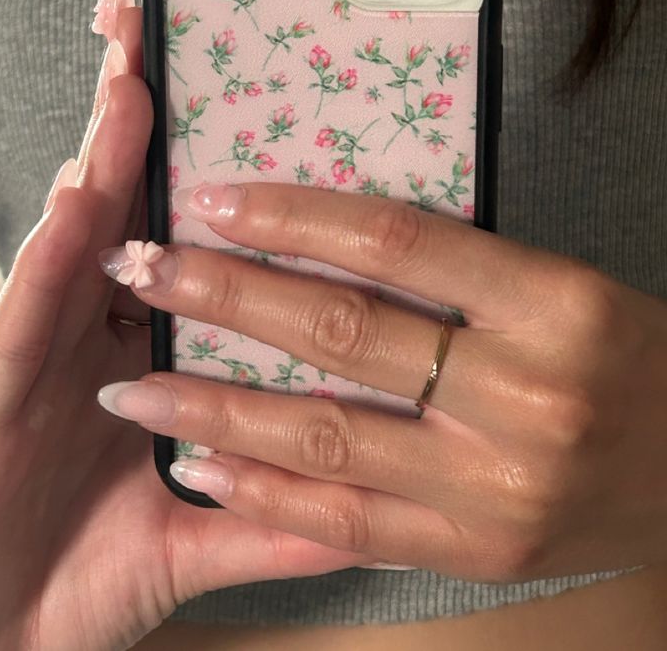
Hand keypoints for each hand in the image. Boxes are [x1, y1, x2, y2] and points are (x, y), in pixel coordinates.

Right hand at [0, 0, 359, 650]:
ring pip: (75, 241)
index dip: (188, 170)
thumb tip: (374, 505)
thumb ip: (278, 514)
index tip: (227, 102)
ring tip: (128, 77)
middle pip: (119, 212)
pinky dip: (56, 254)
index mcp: (138, 355)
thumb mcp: (196, 538)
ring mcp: (40, 361)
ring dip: (102, 157)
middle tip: (148, 28)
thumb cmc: (80, 582)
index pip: (174, 244)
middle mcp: (89, 338)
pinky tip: (82, 195)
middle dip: (132, 121)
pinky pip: (33, 317)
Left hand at [98, 181, 666, 582]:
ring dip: (216, 407)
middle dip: (226, 295)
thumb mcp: (561, 287)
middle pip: (344, 333)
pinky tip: (200, 468)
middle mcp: (523, 397)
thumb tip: (324, 237)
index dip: (293, 216)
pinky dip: (267, 494)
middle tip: (142, 267)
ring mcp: (495, 489)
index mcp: (553, 304)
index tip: (212, 198)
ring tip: (134, 384)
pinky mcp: (475, 552)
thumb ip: (456, 269)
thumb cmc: (629, 358)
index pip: (395, 242)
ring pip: (327, 436)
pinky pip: (350, 521)